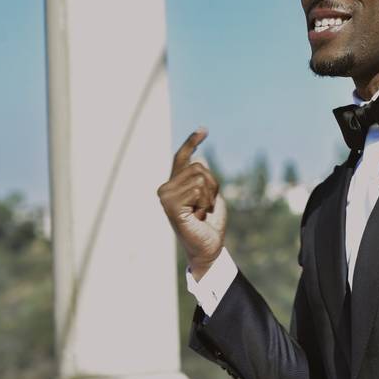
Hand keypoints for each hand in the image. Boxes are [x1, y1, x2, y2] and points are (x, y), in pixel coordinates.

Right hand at [157, 128, 227, 278]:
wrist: (208, 248)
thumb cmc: (210, 224)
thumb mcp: (210, 195)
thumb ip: (202, 179)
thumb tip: (200, 159)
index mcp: (175, 184)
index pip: (181, 157)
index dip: (192, 141)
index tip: (204, 130)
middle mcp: (166, 188)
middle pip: (199, 166)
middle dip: (212, 185)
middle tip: (206, 206)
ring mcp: (165, 196)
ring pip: (200, 176)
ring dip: (209, 196)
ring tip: (201, 212)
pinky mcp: (169, 204)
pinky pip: (197, 188)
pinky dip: (204, 203)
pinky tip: (197, 217)